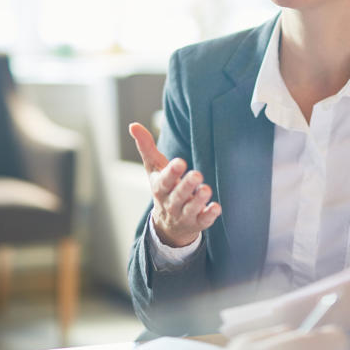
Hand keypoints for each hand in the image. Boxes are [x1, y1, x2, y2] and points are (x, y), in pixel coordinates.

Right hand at [129, 122, 220, 247]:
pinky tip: (216, 207)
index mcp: (160, 188)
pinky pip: (203, 220)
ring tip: (206, 189)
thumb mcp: (154, 168)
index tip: (180, 162)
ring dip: (199, 200)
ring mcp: (184, 215)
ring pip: (191, 209)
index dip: (171, 172)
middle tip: (197, 174)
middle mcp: (171, 203)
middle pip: (177, 195)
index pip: (164, 181)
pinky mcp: (197, 223)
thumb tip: (133, 125)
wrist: (168, 225)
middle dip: (186, 186)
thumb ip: (146, 147)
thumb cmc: (164, 187)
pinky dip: (209, 215)